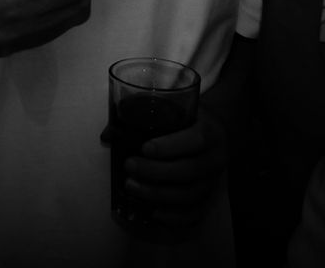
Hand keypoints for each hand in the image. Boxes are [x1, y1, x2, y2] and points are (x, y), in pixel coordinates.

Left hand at [115, 107, 227, 227]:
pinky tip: (153, 212)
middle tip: (129, 167)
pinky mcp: (209, 197)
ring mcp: (213, 181)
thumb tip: (108, 134)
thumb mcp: (175, 108)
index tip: (144, 149)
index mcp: (211, 131)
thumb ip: (145, 115)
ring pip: (190, 195)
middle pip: (189, 171)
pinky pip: (195, 213)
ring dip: (158, 194)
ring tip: (132, 187)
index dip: (170, 147)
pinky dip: (174, 216)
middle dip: (155, 172)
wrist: (213, 132)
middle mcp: (216, 157)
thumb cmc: (188, 119)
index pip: (196, 141)